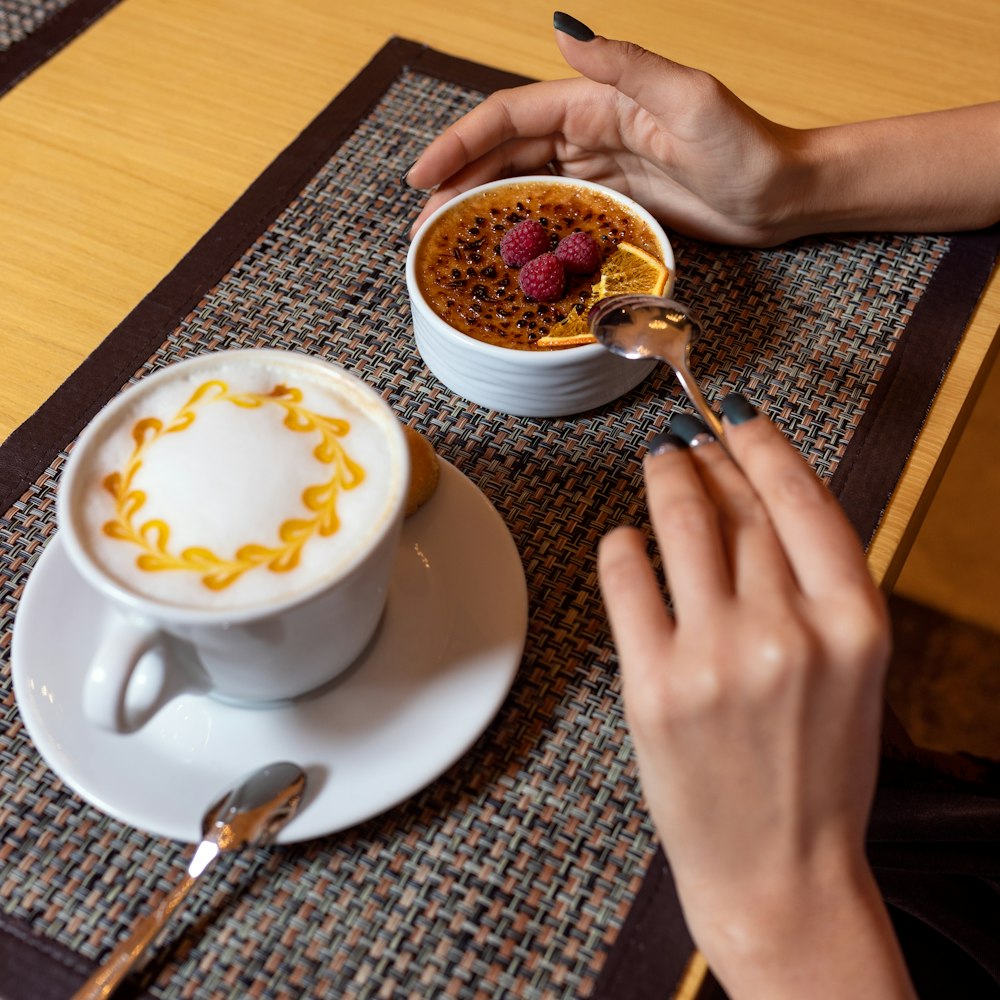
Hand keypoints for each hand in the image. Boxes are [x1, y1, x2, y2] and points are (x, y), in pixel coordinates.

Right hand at [407, 15, 999, 244]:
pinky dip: (523, 227)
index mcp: (598, 99)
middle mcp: (591, 129)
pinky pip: (556, 211)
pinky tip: (503, 248)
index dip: (462, 142)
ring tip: (448, 240)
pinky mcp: (613, 201)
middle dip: (460, 182)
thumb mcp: (689, 98)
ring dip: (484, 207)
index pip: (511, 116)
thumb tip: (560, 30)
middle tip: (425, 224)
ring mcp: (600, 167)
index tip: (423, 175)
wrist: (784, 195)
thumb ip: (623, 66)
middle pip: (506, 151)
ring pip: (525, 183)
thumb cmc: (749, 146)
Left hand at [598, 401, 914, 998]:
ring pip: (682, 528)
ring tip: (658, 462)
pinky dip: (622, 546)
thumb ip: (816, 587)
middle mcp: (790, 631)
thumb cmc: (819, 772)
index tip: (741, 418)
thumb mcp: (853, 672)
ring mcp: (717, 657)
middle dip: (710, 461)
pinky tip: (625, 535)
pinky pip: (628, 582)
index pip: (804, 499)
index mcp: (856, 623)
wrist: (780, 871)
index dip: (766, 446)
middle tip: (690, 440)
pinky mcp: (655, 685)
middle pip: (741, 509)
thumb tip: (759, 497)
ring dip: (666, 482)